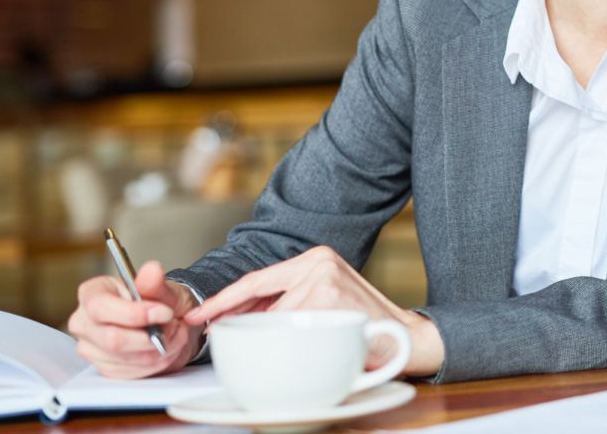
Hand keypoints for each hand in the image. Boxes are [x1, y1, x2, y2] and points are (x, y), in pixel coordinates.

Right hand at [68, 260, 202, 378]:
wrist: (170, 323)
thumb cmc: (161, 301)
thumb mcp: (164, 288)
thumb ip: (156, 282)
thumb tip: (151, 269)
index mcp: (92, 293)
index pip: (101, 307)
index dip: (135, 313)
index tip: (165, 312)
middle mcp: (84, 322)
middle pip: (111, 338)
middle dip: (151, 336)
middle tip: (175, 325)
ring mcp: (90, 348)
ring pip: (124, 358)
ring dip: (159, 349)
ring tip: (174, 334)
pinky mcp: (104, 368)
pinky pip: (130, 372)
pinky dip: (156, 362)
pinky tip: (165, 348)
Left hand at [182, 246, 444, 376]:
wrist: (407, 338)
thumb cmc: (361, 325)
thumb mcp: (322, 301)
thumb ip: (288, 301)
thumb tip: (238, 315)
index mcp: (315, 258)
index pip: (257, 279)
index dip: (222, 299)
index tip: (198, 315)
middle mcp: (318, 261)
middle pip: (257, 293)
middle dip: (230, 316)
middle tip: (210, 331)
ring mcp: (324, 279)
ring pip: (274, 316)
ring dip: (270, 337)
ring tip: (287, 346)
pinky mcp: (330, 299)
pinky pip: (292, 328)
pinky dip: (289, 344)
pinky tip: (307, 349)